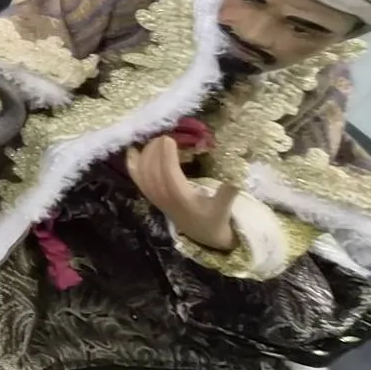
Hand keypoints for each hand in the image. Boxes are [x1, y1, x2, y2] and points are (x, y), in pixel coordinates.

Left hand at [126, 135, 237, 250]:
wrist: (202, 235)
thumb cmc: (214, 218)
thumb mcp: (224, 206)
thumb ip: (229, 191)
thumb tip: (238, 175)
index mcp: (181, 199)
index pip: (168, 174)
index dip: (166, 155)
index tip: (169, 138)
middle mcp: (164, 198)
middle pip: (152, 170)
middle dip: (155, 149)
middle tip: (165, 134)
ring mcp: (154, 197)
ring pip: (142, 172)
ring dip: (146, 153)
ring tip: (156, 139)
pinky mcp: (150, 195)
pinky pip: (136, 177)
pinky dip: (132, 162)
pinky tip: (133, 149)